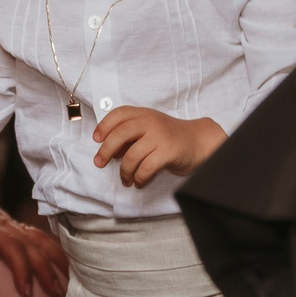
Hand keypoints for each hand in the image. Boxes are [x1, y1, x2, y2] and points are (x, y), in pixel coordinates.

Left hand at [0, 175, 67, 296]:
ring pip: (37, 238)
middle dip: (47, 269)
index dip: (23, 271)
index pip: (13, 249)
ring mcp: (6, 221)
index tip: (27, 292)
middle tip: (58, 292)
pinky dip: (48, 246)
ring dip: (53, 257)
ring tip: (67, 278)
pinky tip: (55, 258)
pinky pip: (32, 233)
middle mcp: (2, 222)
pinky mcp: (5, 221)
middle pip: (32, 246)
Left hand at [91, 107, 224, 188]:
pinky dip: (139, 178)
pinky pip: (146, 168)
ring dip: (124, 171)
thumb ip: (131, 136)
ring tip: (126, 179)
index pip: (119, 114)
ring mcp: (160, 136)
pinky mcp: (169, 152)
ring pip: (132, 155)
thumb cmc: (171, 137)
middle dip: (105, 151)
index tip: (96, 139)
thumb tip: (109, 151)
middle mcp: (151, 122)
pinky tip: (139, 182)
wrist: (199, 141)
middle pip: (120, 134)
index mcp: (144, 114)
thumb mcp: (150, 129)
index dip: (104, 126)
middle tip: (99, 163)